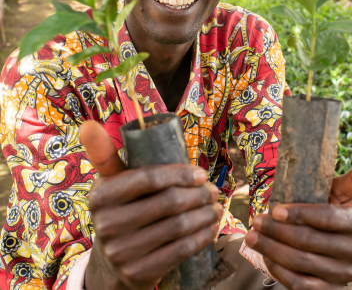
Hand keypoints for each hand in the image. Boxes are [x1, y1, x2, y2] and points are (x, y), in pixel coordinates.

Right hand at [81, 120, 222, 289]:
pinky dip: (202, 237)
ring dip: (205, 214)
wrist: (111, 262)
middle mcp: (107, 225)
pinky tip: (211, 228)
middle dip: (199, 194)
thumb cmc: (122, 208)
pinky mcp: (138, 273)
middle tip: (213, 191)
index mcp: (101, 195)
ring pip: (179, 226)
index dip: (180, 174)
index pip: (149, 178)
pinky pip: (181, 251)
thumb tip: (88, 125)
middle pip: (169, 203)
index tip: (201, 173)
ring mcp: (122, 252)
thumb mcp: (111, 183)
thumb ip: (105, 154)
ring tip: (216, 207)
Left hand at [245, 152, 351, 289]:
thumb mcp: (341, 191)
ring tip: (252, 237)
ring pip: (302, 264)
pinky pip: (302, 286)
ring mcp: (347, 273)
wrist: (333, 240)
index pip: (328, 218)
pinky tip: (266, 257)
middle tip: (255, 222)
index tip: (275, 209)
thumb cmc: (331, 206)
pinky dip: (280, 271)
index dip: (300, 214)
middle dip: (277, 232)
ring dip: (272, 250)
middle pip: (310, 242)